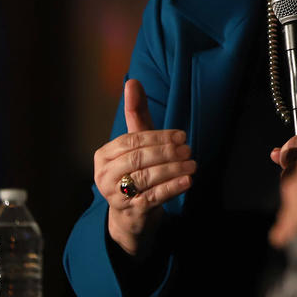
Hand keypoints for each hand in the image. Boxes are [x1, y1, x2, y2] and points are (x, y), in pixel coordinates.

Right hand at [95, 79, 195, 256]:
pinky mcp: (131, 211)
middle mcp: (104, 175)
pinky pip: (153, 197)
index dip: (158, 137)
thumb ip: (136, 114)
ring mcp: (115, 195)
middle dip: (166, 153)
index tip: (181, 136)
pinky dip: (172, 188)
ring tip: (193, 164)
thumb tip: (132, 81)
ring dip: (173, 169)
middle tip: (189, 150)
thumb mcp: (137, 143)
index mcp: (104, 155)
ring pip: (146, 178)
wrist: (131, 214)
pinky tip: (188, 181)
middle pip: (138, 159)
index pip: (131, 141)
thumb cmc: (135, 171)